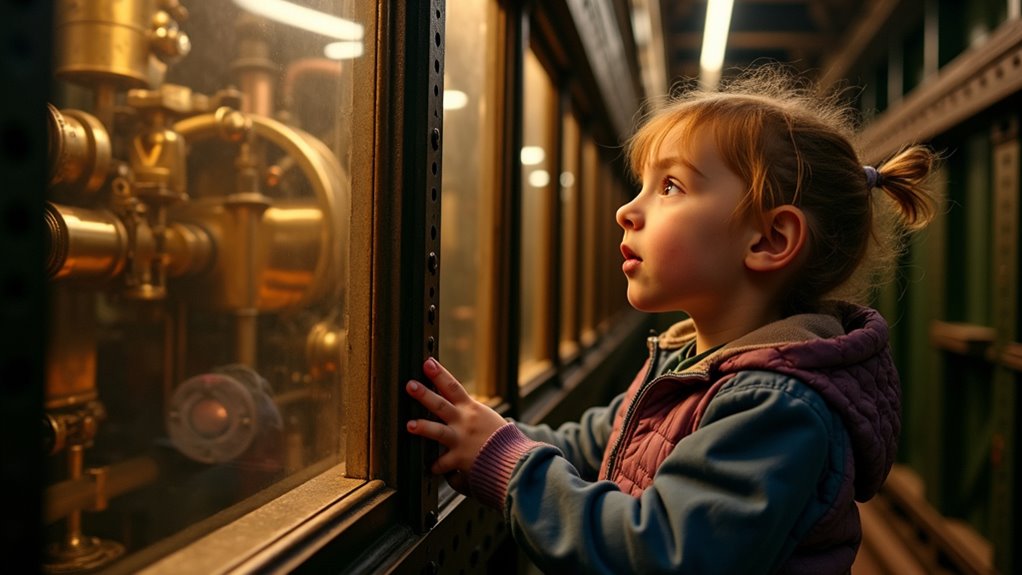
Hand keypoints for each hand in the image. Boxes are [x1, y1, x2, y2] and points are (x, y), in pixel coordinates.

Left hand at [405, 358, 507, 483]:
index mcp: (472, 409)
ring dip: (423, 427)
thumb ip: (469, 414)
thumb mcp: (487, 419)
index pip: (453, 387)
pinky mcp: (460, 459)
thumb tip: (453, 408)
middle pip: (441, 405)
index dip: (439, 374)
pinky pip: (443, 464)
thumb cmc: (503, 440)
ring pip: (438, 431)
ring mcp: (461, 440)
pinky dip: (436, 466)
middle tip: (410, 384)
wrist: (516, 459)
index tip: (427, 362)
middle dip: (424, 394)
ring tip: (409, 425)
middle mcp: (465, 422)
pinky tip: (430, 468)